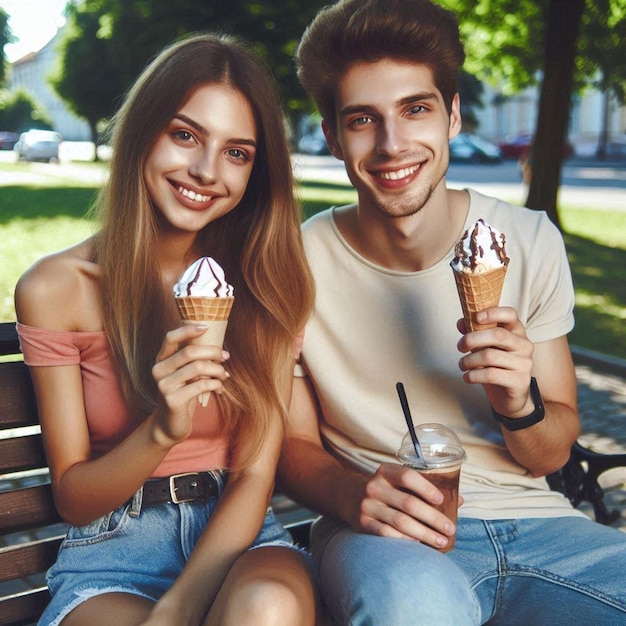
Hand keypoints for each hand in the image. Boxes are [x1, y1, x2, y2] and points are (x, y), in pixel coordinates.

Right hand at [150, 324, 229, 444]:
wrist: (170, 424)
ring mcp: (163, 386)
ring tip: (224, 375)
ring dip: (217, 369)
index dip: (188, 330)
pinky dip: (216, 384)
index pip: (170, 337)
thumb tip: (219, 347)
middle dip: (213, 351)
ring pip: (198, 368)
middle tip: (226, 356)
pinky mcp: (172, 400)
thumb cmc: (183, 393)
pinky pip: (201, 385)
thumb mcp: (186, 374)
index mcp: (161, 360)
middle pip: (189, 352)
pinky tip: (220, 388)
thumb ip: (194, 359)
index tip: (207, 327)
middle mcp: (158, 370)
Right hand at [349, 462, 457, 549]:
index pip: (407, 476)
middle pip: (408, 503)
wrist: (347, 495)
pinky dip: (405, 540)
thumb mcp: (398, 480)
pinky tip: (419, 545)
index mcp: (385, 471)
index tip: (442, 500)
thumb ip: (425, 487)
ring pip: (400, 522)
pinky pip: (387, 534)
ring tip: (441, 541)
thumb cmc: (385, 488)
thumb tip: (459, 500)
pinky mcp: (362, 523)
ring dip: (424, 534)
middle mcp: (374, 487)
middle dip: (433, 518)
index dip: (426, 488)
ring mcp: (367, 506)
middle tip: (450, 529)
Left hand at [457, 306, 534, 417]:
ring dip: (468, 360)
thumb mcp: (485, 347)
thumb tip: (461, 322)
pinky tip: (467, 377)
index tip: (476, 317)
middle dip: (472, 339)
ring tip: (462, 364)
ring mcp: (524, 364)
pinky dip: (473, 375)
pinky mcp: (520, 381)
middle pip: (497, 335)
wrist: (509, 397)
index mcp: (517, 332)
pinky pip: (491, 375)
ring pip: (490, 356)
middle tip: (460, 346)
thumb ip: (475, 333)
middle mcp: (525, 345)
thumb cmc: (496, 366)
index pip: (511, 315)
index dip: (493, 313)